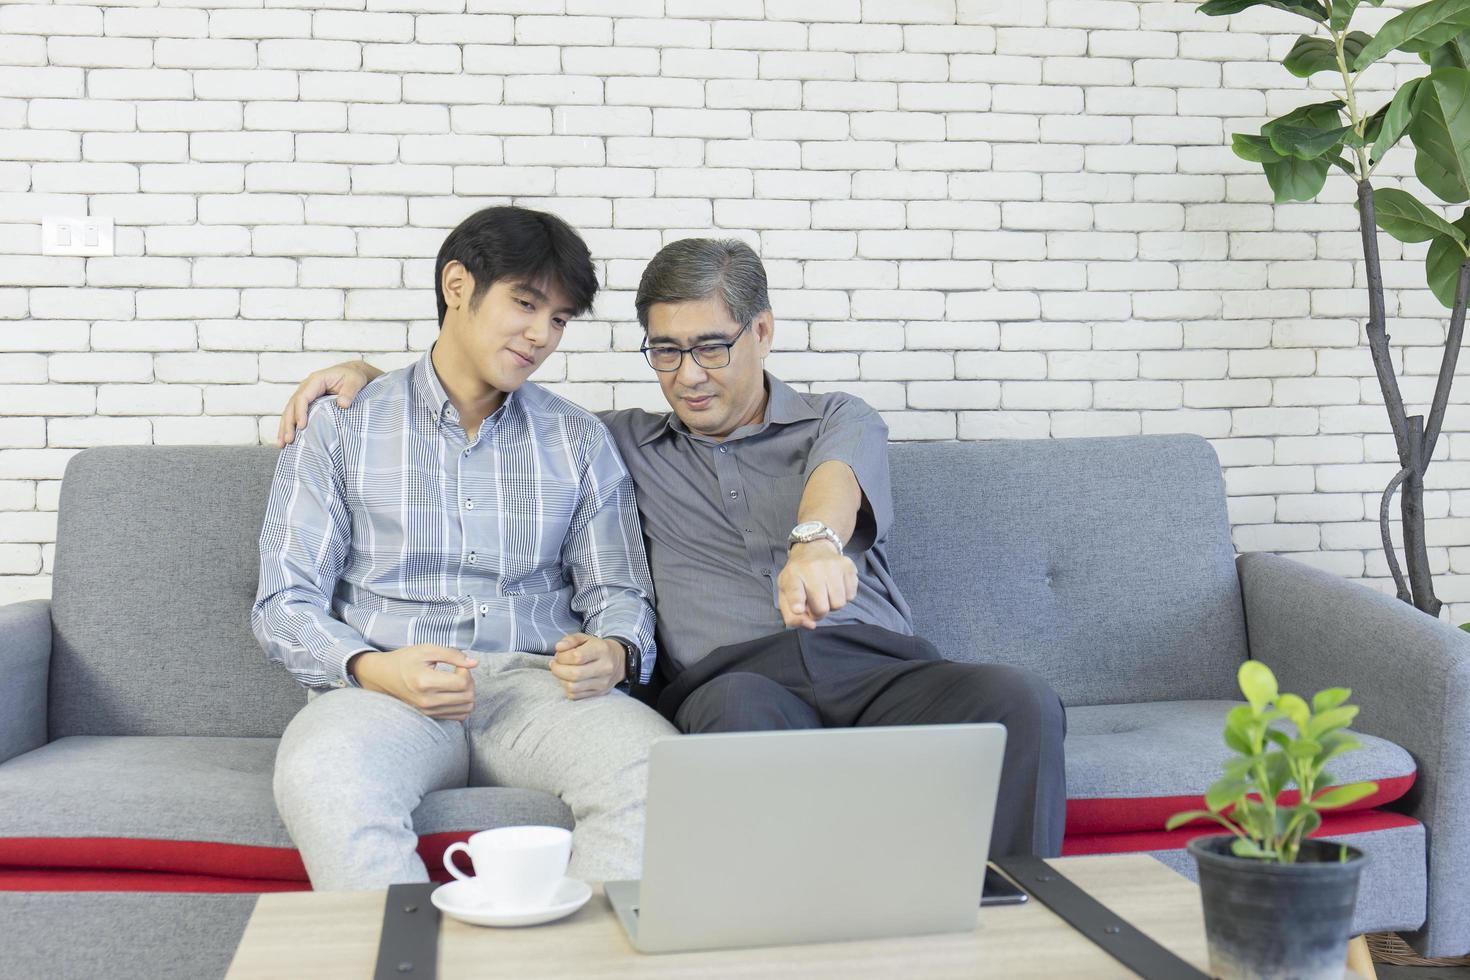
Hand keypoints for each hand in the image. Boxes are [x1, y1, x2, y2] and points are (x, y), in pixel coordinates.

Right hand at [276, 359, 382, 447]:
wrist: (351, 373)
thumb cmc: (353, 376)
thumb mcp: (355, 381)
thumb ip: (349, 392)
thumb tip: (342, 404)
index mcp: (316, 381)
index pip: (303, 397)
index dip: (300, 411)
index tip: (302, 426)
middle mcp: (306, 387)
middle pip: (292, 405)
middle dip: (289, 423)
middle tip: (288, 440)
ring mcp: (305, 395)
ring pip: (289, 411)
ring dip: (285, 428)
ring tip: (282, 444)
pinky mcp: (306, 403)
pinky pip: (294, 414)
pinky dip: (289, 426)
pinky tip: (286, 439)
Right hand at [349, 644, 478, 720]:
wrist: (384, 676)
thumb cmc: (405, 660)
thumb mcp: (427, 649)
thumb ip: (453, 654)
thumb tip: (474, 663)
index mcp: (425, 682)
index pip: (462, 683)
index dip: (466, 671)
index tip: (458, 665)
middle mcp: (427, 700)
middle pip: (467, 696)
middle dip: (469, 682)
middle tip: (458, 672)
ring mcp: (428, 711)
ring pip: (466, 708)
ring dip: (467, 693)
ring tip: (456, 682)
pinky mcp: (430, 716)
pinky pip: (458, 716)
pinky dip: (462, 704)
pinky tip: (453, 692)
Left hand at [549, 633, 625, 699]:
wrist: (618, 661)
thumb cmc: (598, 648)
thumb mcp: (585, 638)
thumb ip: (570, 640)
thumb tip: (559, 647)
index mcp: (601, 650)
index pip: (577, 657)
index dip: (562, 657)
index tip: (558, 655)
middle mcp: (604, 668)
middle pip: (574, 674)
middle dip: (558, 669)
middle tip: (554, 664)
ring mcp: (602, 683)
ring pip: (573, 687)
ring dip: (560, 679)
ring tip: (560, 671)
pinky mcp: (599, 693)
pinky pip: (575, 695)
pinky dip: (566, 688)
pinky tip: (567, 680)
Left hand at [777, 540, 857, 629]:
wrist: (813, 549)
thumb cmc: (798, 577)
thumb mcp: (786, 594)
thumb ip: (792, 616)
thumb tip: (811, 625)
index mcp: (792, 576)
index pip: (795, 591)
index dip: (797, 602)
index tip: (798, 609)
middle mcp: (812, 568)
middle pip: (822, 608)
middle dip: (818, 612)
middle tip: (814, 602)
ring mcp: (832, 566)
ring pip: (839, 604)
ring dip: (832, 604)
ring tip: (825, 593)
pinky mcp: (848, 566)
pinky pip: (851, 596)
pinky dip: (844, 596)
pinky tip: (835, 587)